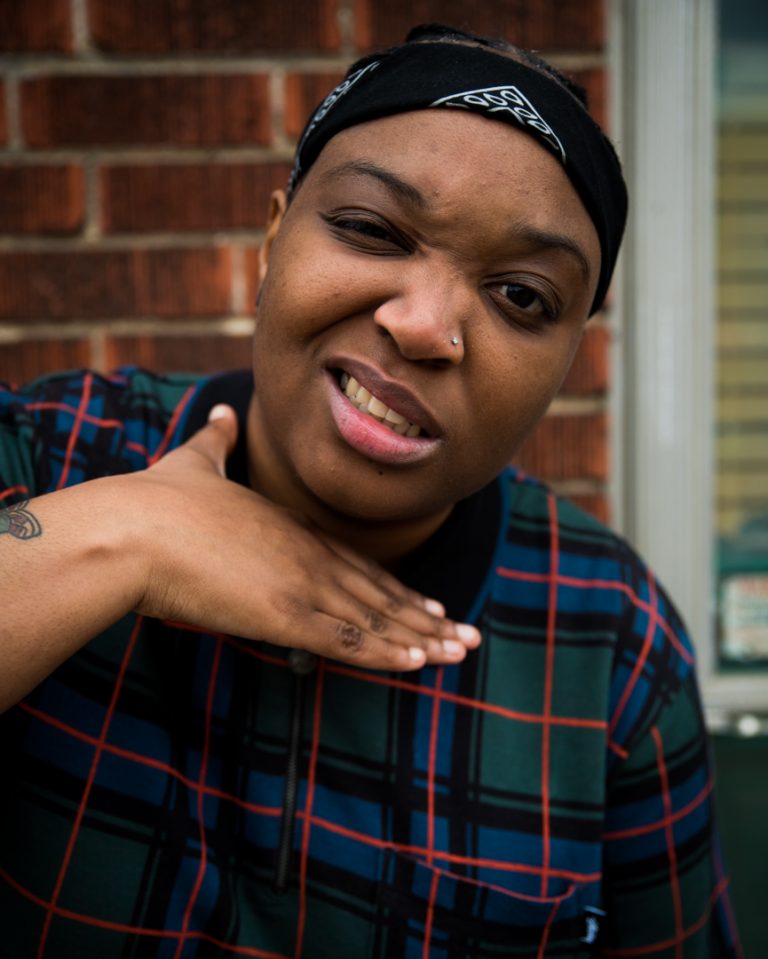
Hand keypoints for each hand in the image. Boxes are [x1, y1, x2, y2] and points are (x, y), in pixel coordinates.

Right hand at [130, 405, 480, 670]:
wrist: (135, 528)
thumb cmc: (158, 501)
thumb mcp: (195, 464)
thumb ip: (215, 441)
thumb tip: (221, 413)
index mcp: (292, 527)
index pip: (357, 564)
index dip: (395, 588)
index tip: (427, 605)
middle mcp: (308, 554)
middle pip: (379, 592)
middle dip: (425, 618)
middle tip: (465, 636)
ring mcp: (301, 584)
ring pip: (375, 618)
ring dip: (420, 640)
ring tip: (458, 654)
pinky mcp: (284, 615)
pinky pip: (348, 641)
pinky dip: (387, 654)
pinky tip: (419, 664)